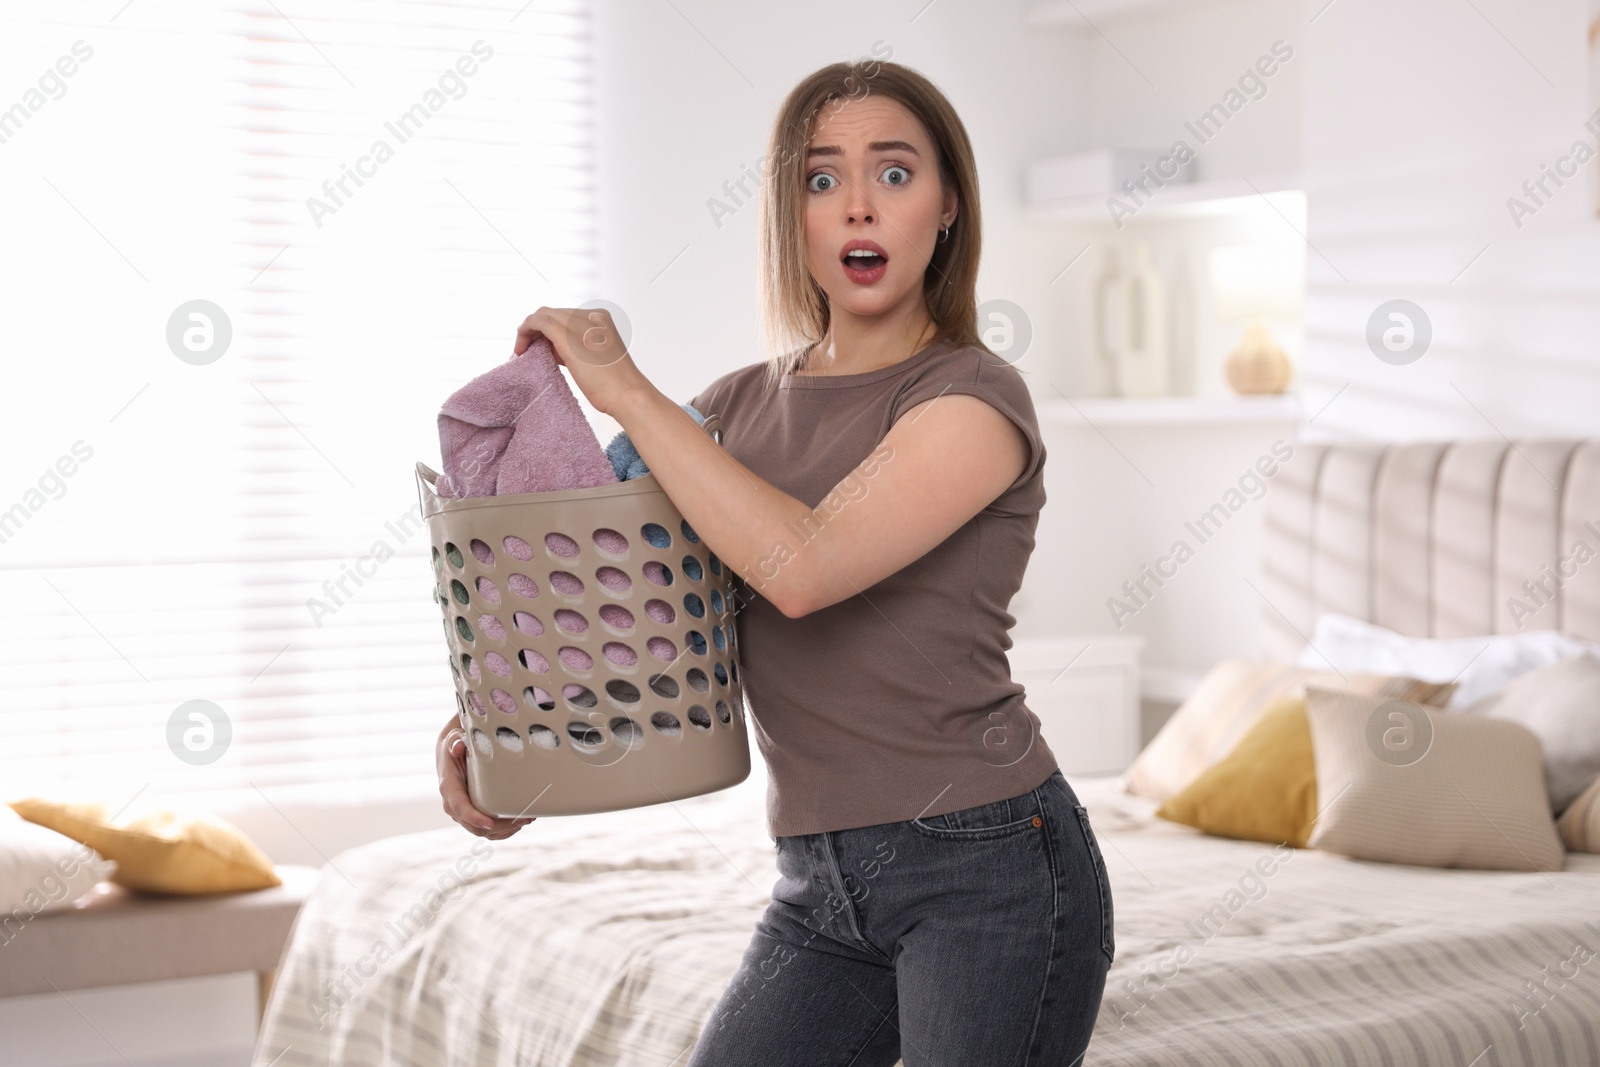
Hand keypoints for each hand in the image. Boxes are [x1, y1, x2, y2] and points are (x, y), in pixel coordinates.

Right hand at [437, 718, 536, 838]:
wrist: (453, 750)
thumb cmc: (456, 744)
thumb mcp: (454, 739)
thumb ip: (454, 742)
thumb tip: (457, 747)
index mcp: (449, 788)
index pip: (460, 808)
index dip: (474, 818)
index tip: (489, 823)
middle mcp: (454, 804)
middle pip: (474, 826)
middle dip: (499, 827)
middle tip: (523, 819)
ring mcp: (463, 812)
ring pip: (482, 832)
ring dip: (505, 830)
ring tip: (527, 819)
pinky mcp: (473, 813)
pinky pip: (487, 830)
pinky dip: (503, 830)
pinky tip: (518, 822)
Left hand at [514, 306, 647, 417]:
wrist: (627, 394)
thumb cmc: (615, 385)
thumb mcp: (597, 358)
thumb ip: (577, 347)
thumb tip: (552, 347)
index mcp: (602, 318)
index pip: (566, 316)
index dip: (550, 329)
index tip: (541, 347)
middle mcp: (591, 314)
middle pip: (553, 313)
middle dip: (537, 329)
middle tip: (527, 348)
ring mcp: (579, 322)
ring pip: (543, 315)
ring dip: (529, 330)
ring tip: (522, 350)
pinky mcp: (566, 334)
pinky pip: (538, 322)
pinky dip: (525, 330)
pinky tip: (520, 347)